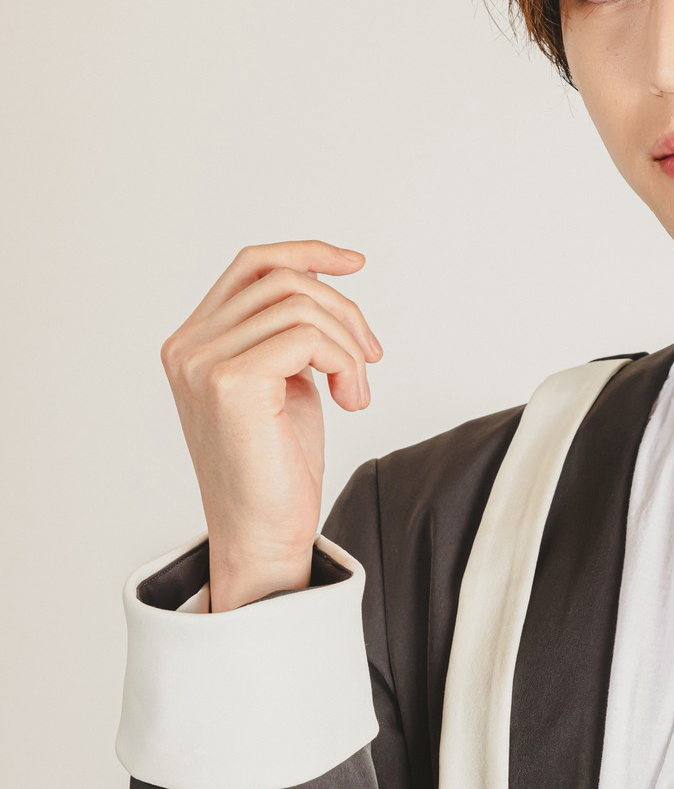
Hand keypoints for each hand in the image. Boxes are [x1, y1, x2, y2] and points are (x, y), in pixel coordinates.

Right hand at [160, 240, 380, 609]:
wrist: (263, 535)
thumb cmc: (276, 469)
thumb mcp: (285, 384)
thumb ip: (287, 334)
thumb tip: (324, 284)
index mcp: (193, 342)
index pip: (251, 266)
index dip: (307, 254)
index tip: (355, 264)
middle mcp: (187, 346)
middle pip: (283, 281)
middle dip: (344, 313)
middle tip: (370, 360)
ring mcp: (202, 362)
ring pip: (300, 306)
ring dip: (349, 346)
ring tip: (357, 391)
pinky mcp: (231, 382)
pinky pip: (307, 337)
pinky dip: (345, 363)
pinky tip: (350, 401)